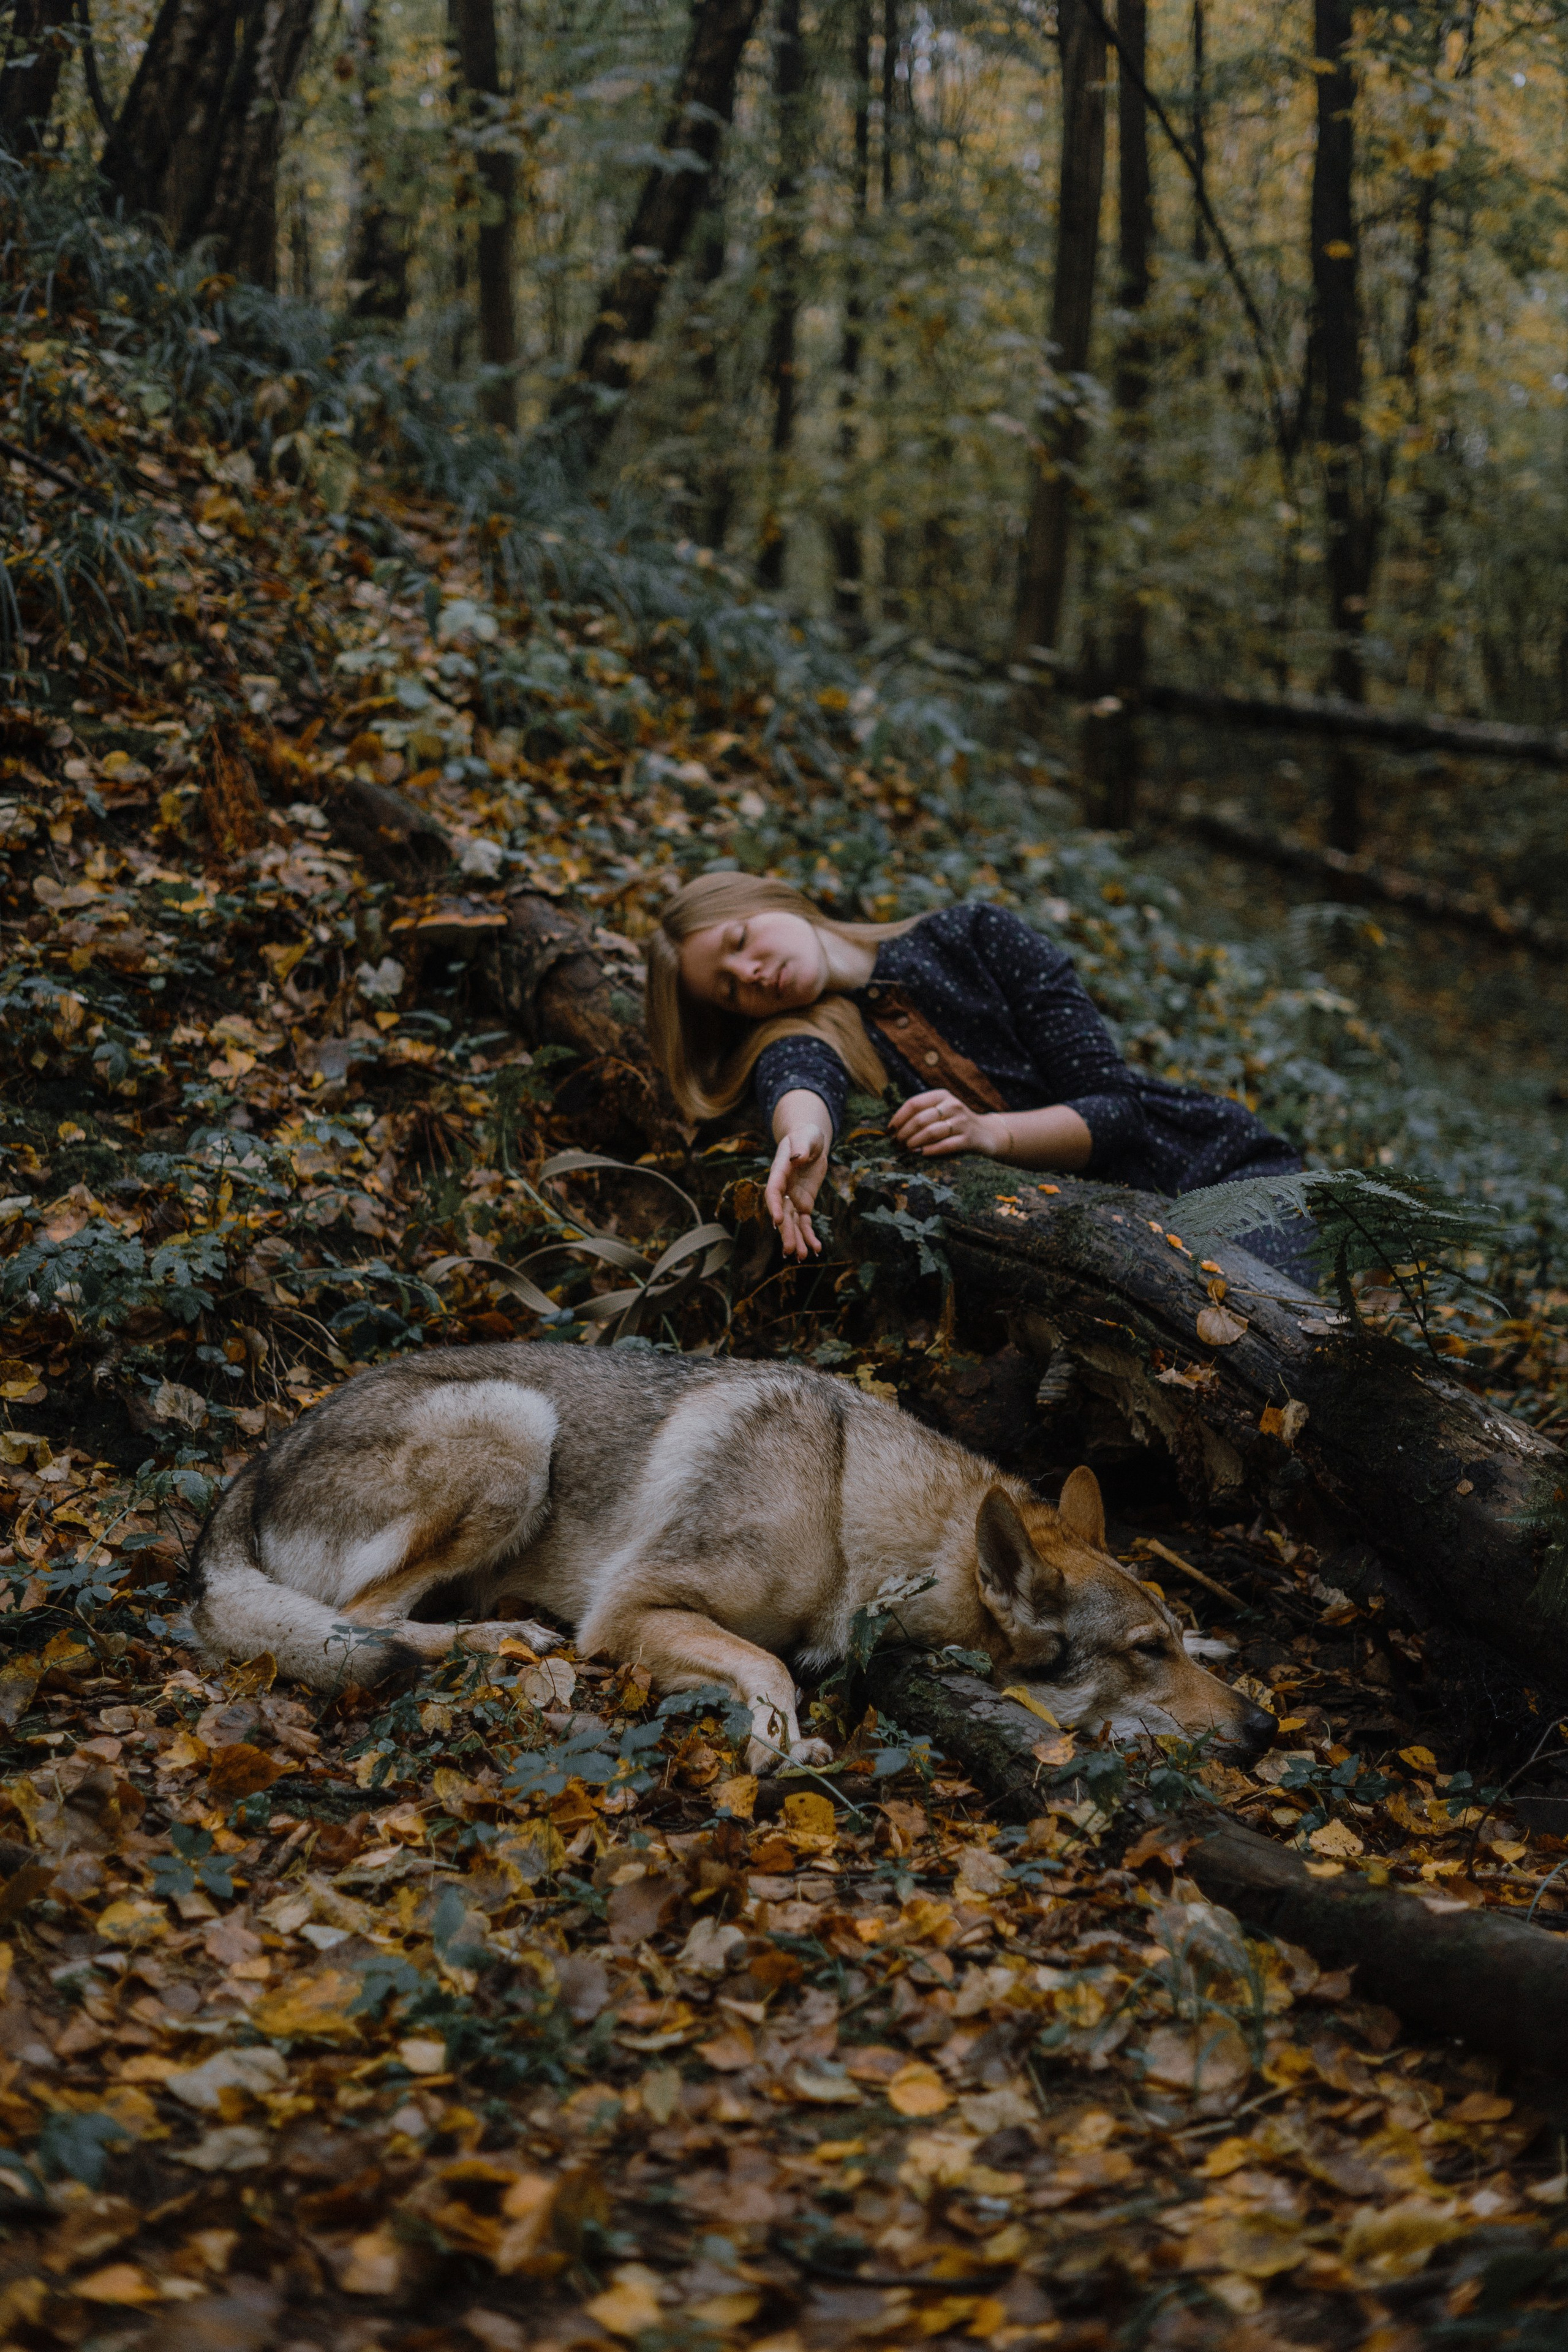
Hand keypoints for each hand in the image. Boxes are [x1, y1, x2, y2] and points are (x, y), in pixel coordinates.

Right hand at [765, 1120, 828, 1259]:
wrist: (811, 1142)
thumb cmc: (806, 1136)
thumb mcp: (806, 1137)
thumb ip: (802, 1147)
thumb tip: (798, 1157)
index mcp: (779, 1172)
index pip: (773, 1192)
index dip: (775, 1206)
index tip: (778, 1222)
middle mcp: (783, 1189)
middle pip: (782, 1214)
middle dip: (786, 1233)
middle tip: (789, 1251)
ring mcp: (792, 1198)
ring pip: (792, 1223)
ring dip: (796, 1240)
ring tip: (801, 1257)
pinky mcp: (804, 1204)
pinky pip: (805, 1222)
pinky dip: (809, 1235)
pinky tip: (816, 1249)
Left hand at [890, 1089, 1009, 1159]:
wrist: (986, 1133)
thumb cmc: (954, 1122)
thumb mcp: (940, 1110)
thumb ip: (921, 1113)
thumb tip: (892, 1128)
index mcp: (942, 1095)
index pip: (914, 1104)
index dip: (898, 1118)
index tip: (889, 1130)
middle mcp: (953, 1105)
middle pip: (920, 1119)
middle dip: (904, 1133)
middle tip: (896, 1144)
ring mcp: (962, 1122)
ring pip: (931, 1132)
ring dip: (913, 1143)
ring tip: (905, 1149)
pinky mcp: (969, 1139)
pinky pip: (945, 1145)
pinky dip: (929, 1150)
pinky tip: (919, 1154)